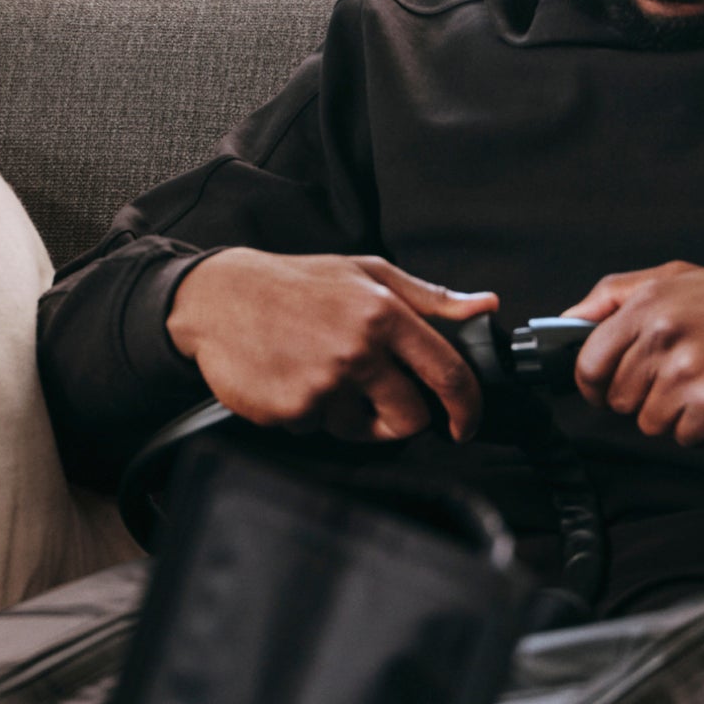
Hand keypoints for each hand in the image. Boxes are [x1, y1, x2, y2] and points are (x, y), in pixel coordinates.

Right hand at [165, 248, 497, 441]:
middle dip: (402, 418)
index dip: (468, 408)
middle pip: (411, 418)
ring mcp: (324, 383)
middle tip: (377, 399)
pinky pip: (317, 430)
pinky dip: (309, 414)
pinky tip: (292, 378)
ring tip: (322, 374)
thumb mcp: (367, 272)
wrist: (218, 298)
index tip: (467, 424)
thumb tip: (485, 306)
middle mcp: (358, 349)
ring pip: (361, 429)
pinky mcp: (291, 409)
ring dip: (349, 414)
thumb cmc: (296, 283)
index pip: (448, 374)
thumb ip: (431, 297)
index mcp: (384, 314)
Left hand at [561, 261, 703, 445]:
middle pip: (617, 399)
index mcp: (650, 305)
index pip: (589, 362)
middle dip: (641, 397)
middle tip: (675, 379)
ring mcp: (688, 374)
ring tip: (703, 385)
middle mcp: (665, 337)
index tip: (605, 388)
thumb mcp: (679, 278)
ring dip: (673, 413)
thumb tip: (568, 319)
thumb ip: (616, 293)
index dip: (593, 384)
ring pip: (648, 421)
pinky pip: (682, 436)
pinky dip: (700, 427)